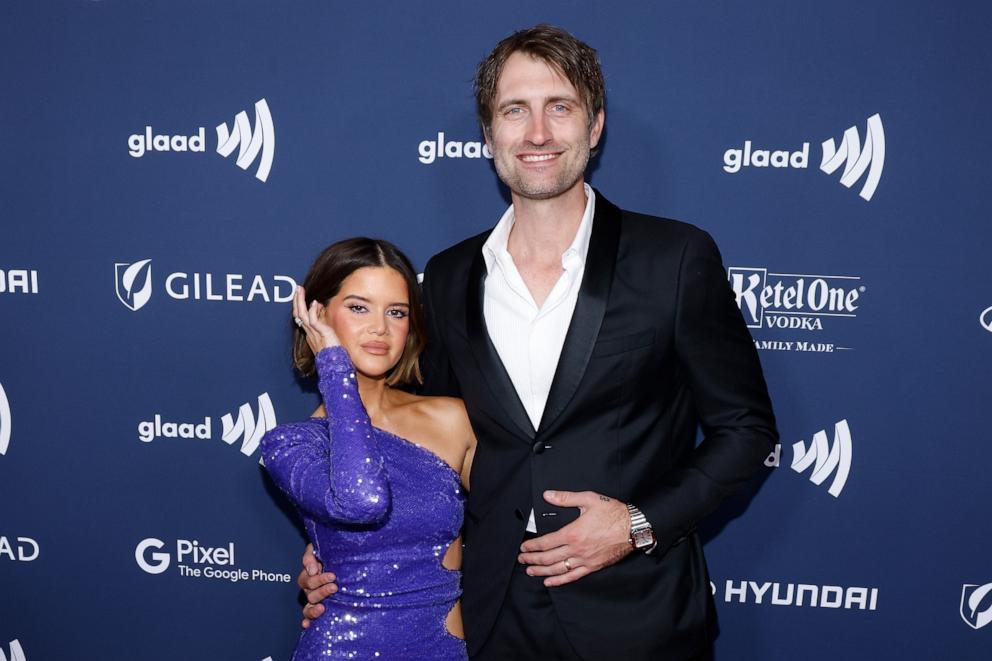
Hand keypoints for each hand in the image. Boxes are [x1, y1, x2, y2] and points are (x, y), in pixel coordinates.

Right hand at [293, 286, 339, 354]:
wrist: (334, 366)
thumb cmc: (334, 352)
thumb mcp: (327, 334)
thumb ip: (323, 322)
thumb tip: (320, 307)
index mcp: (311, 334)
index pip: (302, 317)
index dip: (301, 306)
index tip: (301, 296)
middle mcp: (310, 333)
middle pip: (299, 314)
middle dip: (297, 301)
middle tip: (297, 289)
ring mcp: (313, 333)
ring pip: (302, 315)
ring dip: (300, 301)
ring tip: (300, 290)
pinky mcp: (321, 333)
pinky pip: (313, 321)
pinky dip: (312, 311)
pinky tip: (314, 303)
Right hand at [297, 543, 337, 628]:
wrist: (340, 557)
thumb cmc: (329, 553)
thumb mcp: (317, 550)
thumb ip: (311, 556)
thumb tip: (312, 570)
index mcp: (309, 575)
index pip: (308, 580)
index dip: (319, 579)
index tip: (332, 576)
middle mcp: (310, 588)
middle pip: (310, 594)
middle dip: (322, 591)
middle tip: (334, 587)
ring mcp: (314, 599)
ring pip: (308, 607)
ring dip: (314, 609)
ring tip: (322, 608)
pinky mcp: (319, 607)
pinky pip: (308, 616)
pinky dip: (306, 621)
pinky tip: (306, 625)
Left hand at [517, 490, 632, 586]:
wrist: (634, 528)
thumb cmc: (613, 513)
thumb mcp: (589, 499)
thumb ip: (566, 498)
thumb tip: (548, 495)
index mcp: (573, 533)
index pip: (546, 542)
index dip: (532, 546)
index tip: (524, 547)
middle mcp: (576, 549)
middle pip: (548, 558)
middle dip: (532, 559)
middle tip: (522, 559)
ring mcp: (585, 560)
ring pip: (558, 569)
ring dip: (542, 571)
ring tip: (530, 571)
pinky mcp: (593, 566)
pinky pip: (573, 576)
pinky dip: (559, 580)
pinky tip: (550, 582)